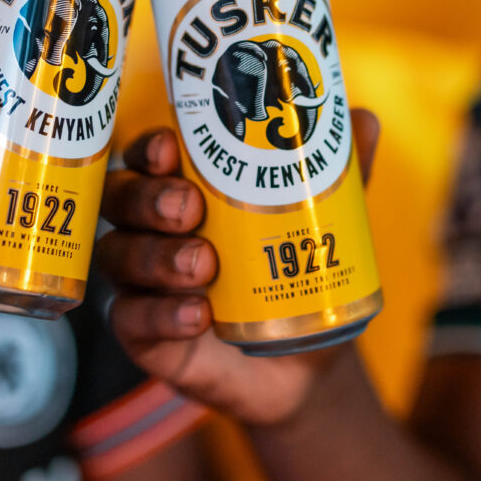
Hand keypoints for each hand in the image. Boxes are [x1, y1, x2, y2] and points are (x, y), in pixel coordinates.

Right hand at [97, 109, 378, 425]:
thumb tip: (361, 119)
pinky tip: (196, 315)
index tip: (171, 148)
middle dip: (150, 199)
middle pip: (122, 199)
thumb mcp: (322, 223)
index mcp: (181, 188)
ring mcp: (141, 283)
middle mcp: (150, 230)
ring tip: (202, 264)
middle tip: (190, 208)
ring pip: (119, 257)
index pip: (147, 157)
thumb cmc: (298, 274)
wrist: (304, 360)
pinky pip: (130, 320)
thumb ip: (337, 174)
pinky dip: (160, 315)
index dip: (150, 148)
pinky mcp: (143, 334)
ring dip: (157, 256)